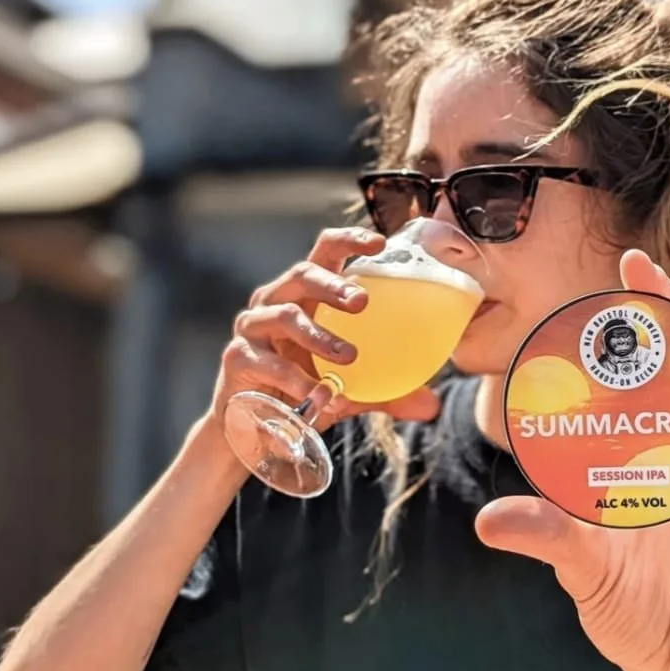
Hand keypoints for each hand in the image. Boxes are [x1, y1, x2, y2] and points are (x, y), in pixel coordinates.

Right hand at [206, 226, 440, 437]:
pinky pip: (268, 361)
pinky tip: (319, 395)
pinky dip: (296, 377)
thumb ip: (387, 392)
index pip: (325, 252)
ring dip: (318, 335)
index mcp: (305, 295)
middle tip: (363, 302)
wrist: (255, 429)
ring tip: (348, 357)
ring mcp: (253, 327)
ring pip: (284, 315)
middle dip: (333, 284)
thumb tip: (431, 406)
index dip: (349, 240)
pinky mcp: (238, 357)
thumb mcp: (350, 389)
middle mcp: (276, 301)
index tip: (381, 243)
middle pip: (302, 274)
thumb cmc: (305, 391)